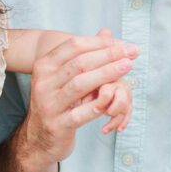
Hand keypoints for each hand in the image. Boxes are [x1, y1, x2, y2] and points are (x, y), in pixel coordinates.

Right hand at [25, 29, 137, 162]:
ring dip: (107, 73)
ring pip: (80, 84)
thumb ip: (84, 55)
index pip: (73, 46)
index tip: (122, 43)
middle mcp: (43, 83)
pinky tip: (115, 96)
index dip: (100, 42)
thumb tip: (108, 33)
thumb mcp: (64, 77)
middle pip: (79, 62)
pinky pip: (82, 113)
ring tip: (127, 66)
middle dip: (108, 55)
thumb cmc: (57, 102)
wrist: (38, 138)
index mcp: (44, 66)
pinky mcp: (58, 124)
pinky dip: (100, 103)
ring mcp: (49, 104)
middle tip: (132, 52)